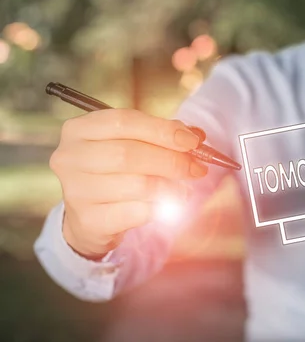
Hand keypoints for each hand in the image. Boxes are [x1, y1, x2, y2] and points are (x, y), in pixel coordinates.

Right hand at [49, 109, 207, 258]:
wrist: (90, 218)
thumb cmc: (115, 172)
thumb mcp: (132, 145)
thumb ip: (162, 135)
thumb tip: (195, 137)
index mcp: (79, 129)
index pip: (124, 121)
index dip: (163, 130)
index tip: (192, 141)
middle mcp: (70, 157)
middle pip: (129, 153)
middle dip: (171, 161)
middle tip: (196, 169)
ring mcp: (75, 190)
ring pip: (137, 184)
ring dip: (170, 187)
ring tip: (184, 190)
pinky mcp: (88, 220)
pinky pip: (136, 212)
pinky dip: (159, 208)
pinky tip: (166, 207)